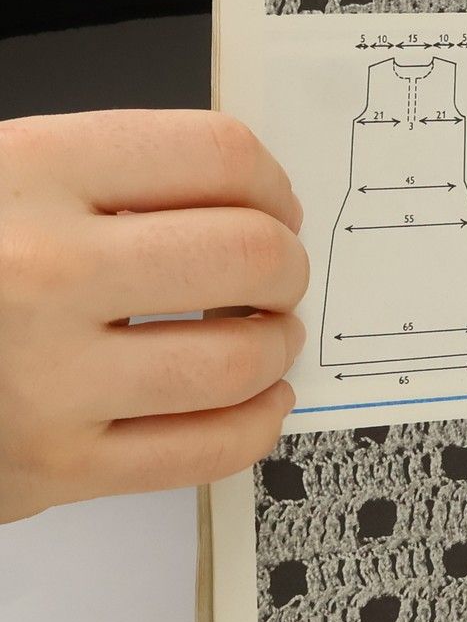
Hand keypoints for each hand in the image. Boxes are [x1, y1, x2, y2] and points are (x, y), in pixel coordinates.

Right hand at [0, 110, 308, 523]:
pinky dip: (255, 422)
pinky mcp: (53, 466)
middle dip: (284, 263)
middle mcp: (42, 271)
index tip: (271, 201)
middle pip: (249, 256)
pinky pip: (206, 450)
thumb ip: (103, 179)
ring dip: (275, 343)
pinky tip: (254, 399)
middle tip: (273, 271)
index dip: (269, 181)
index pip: (217, 156)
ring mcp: (47, 377)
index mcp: (27, 175)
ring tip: (261, 332)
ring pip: (241, 359)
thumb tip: (241, 195)